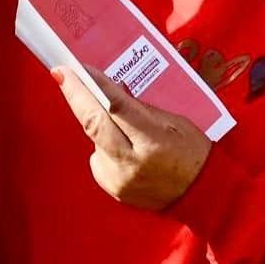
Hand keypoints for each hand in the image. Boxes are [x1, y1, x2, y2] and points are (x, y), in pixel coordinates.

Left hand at [52, 66, 210, 209]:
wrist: (203, 194)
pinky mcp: (113, 190)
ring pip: (94, 140)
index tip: (74, 69)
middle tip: (61, 73)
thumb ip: (139, 108)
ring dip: (101, 126)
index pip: (117, 108)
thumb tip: (107, 89)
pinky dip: (106, 148)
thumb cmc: (194, 152)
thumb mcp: (174, 122)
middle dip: (75, 96)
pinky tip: (126, 150)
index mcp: (154, 142)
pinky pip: (99, 158)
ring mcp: (120, 180)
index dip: (94, 86)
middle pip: (94, 124)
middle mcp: (133, 164)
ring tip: (124, 128)